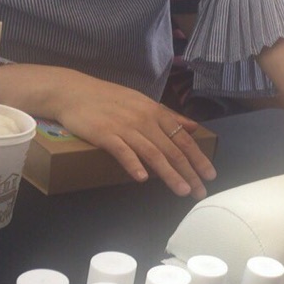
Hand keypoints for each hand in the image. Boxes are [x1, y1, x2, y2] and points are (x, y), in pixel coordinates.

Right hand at [55, 74, 216, 197]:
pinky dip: (133, 164)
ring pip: (153, 153)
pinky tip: (142, 179)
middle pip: (172, 150)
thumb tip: (194, 127)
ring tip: (182, 190)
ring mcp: (125, 127)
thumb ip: (169, 116)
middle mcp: (145, 120)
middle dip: (190, 172)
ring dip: (170, 174)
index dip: (198, 158)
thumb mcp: (144, 102)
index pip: (183, 139)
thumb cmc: (110, 99)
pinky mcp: (104, 134)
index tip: (210, 175)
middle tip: (200, 191)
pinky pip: (122, 151)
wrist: (73, 91)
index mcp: (156, 113)